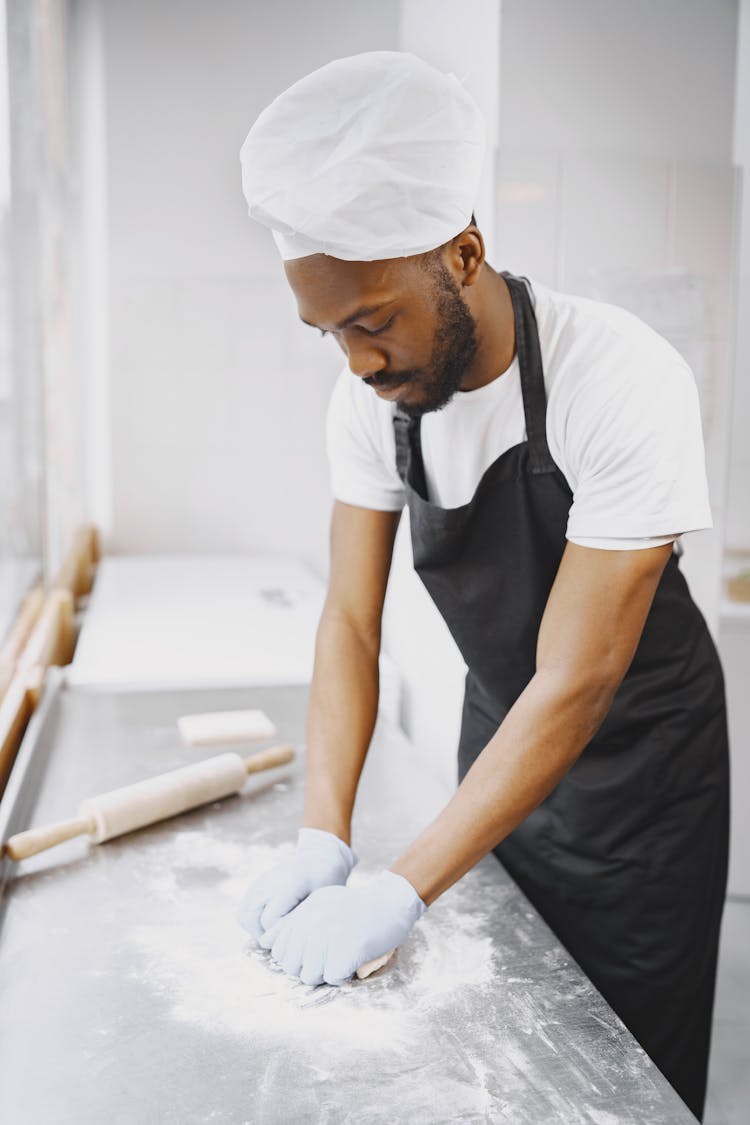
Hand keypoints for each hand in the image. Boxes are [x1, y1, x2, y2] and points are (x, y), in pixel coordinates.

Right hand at [237, 827, 355, 940]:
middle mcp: (269, 881)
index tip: (295, 932)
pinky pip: (244, 909)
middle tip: (281, 939)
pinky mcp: (256, 885)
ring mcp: (260, 883)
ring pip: (243, 915)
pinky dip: (252, 921)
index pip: (269, 920)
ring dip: (255, 929)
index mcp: (288, 884)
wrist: (320, 859)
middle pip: (250, 918)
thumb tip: (281, 943)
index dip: (280, 933)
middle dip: (263, 934)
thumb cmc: (326, 882)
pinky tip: (270, 923)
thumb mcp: (321, 901)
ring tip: (274, 932)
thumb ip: (301, 920)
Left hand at [259, 870, 425, 985]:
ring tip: (340, 959)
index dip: (293, 957)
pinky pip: (333, 978)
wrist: (390, 903)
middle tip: (328, 959)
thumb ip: (294, 921)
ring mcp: (329, 936)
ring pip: (311, 976)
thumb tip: (267, 941)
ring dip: (326, 973)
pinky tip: (352, 962)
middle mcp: (312, 923)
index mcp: (303, 913)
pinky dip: (343, 976)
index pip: (279, 949)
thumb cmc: (355, 906)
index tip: (311, 952)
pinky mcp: (347, 949)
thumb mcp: (319, 903)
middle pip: (292, 966)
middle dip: (308, 968)